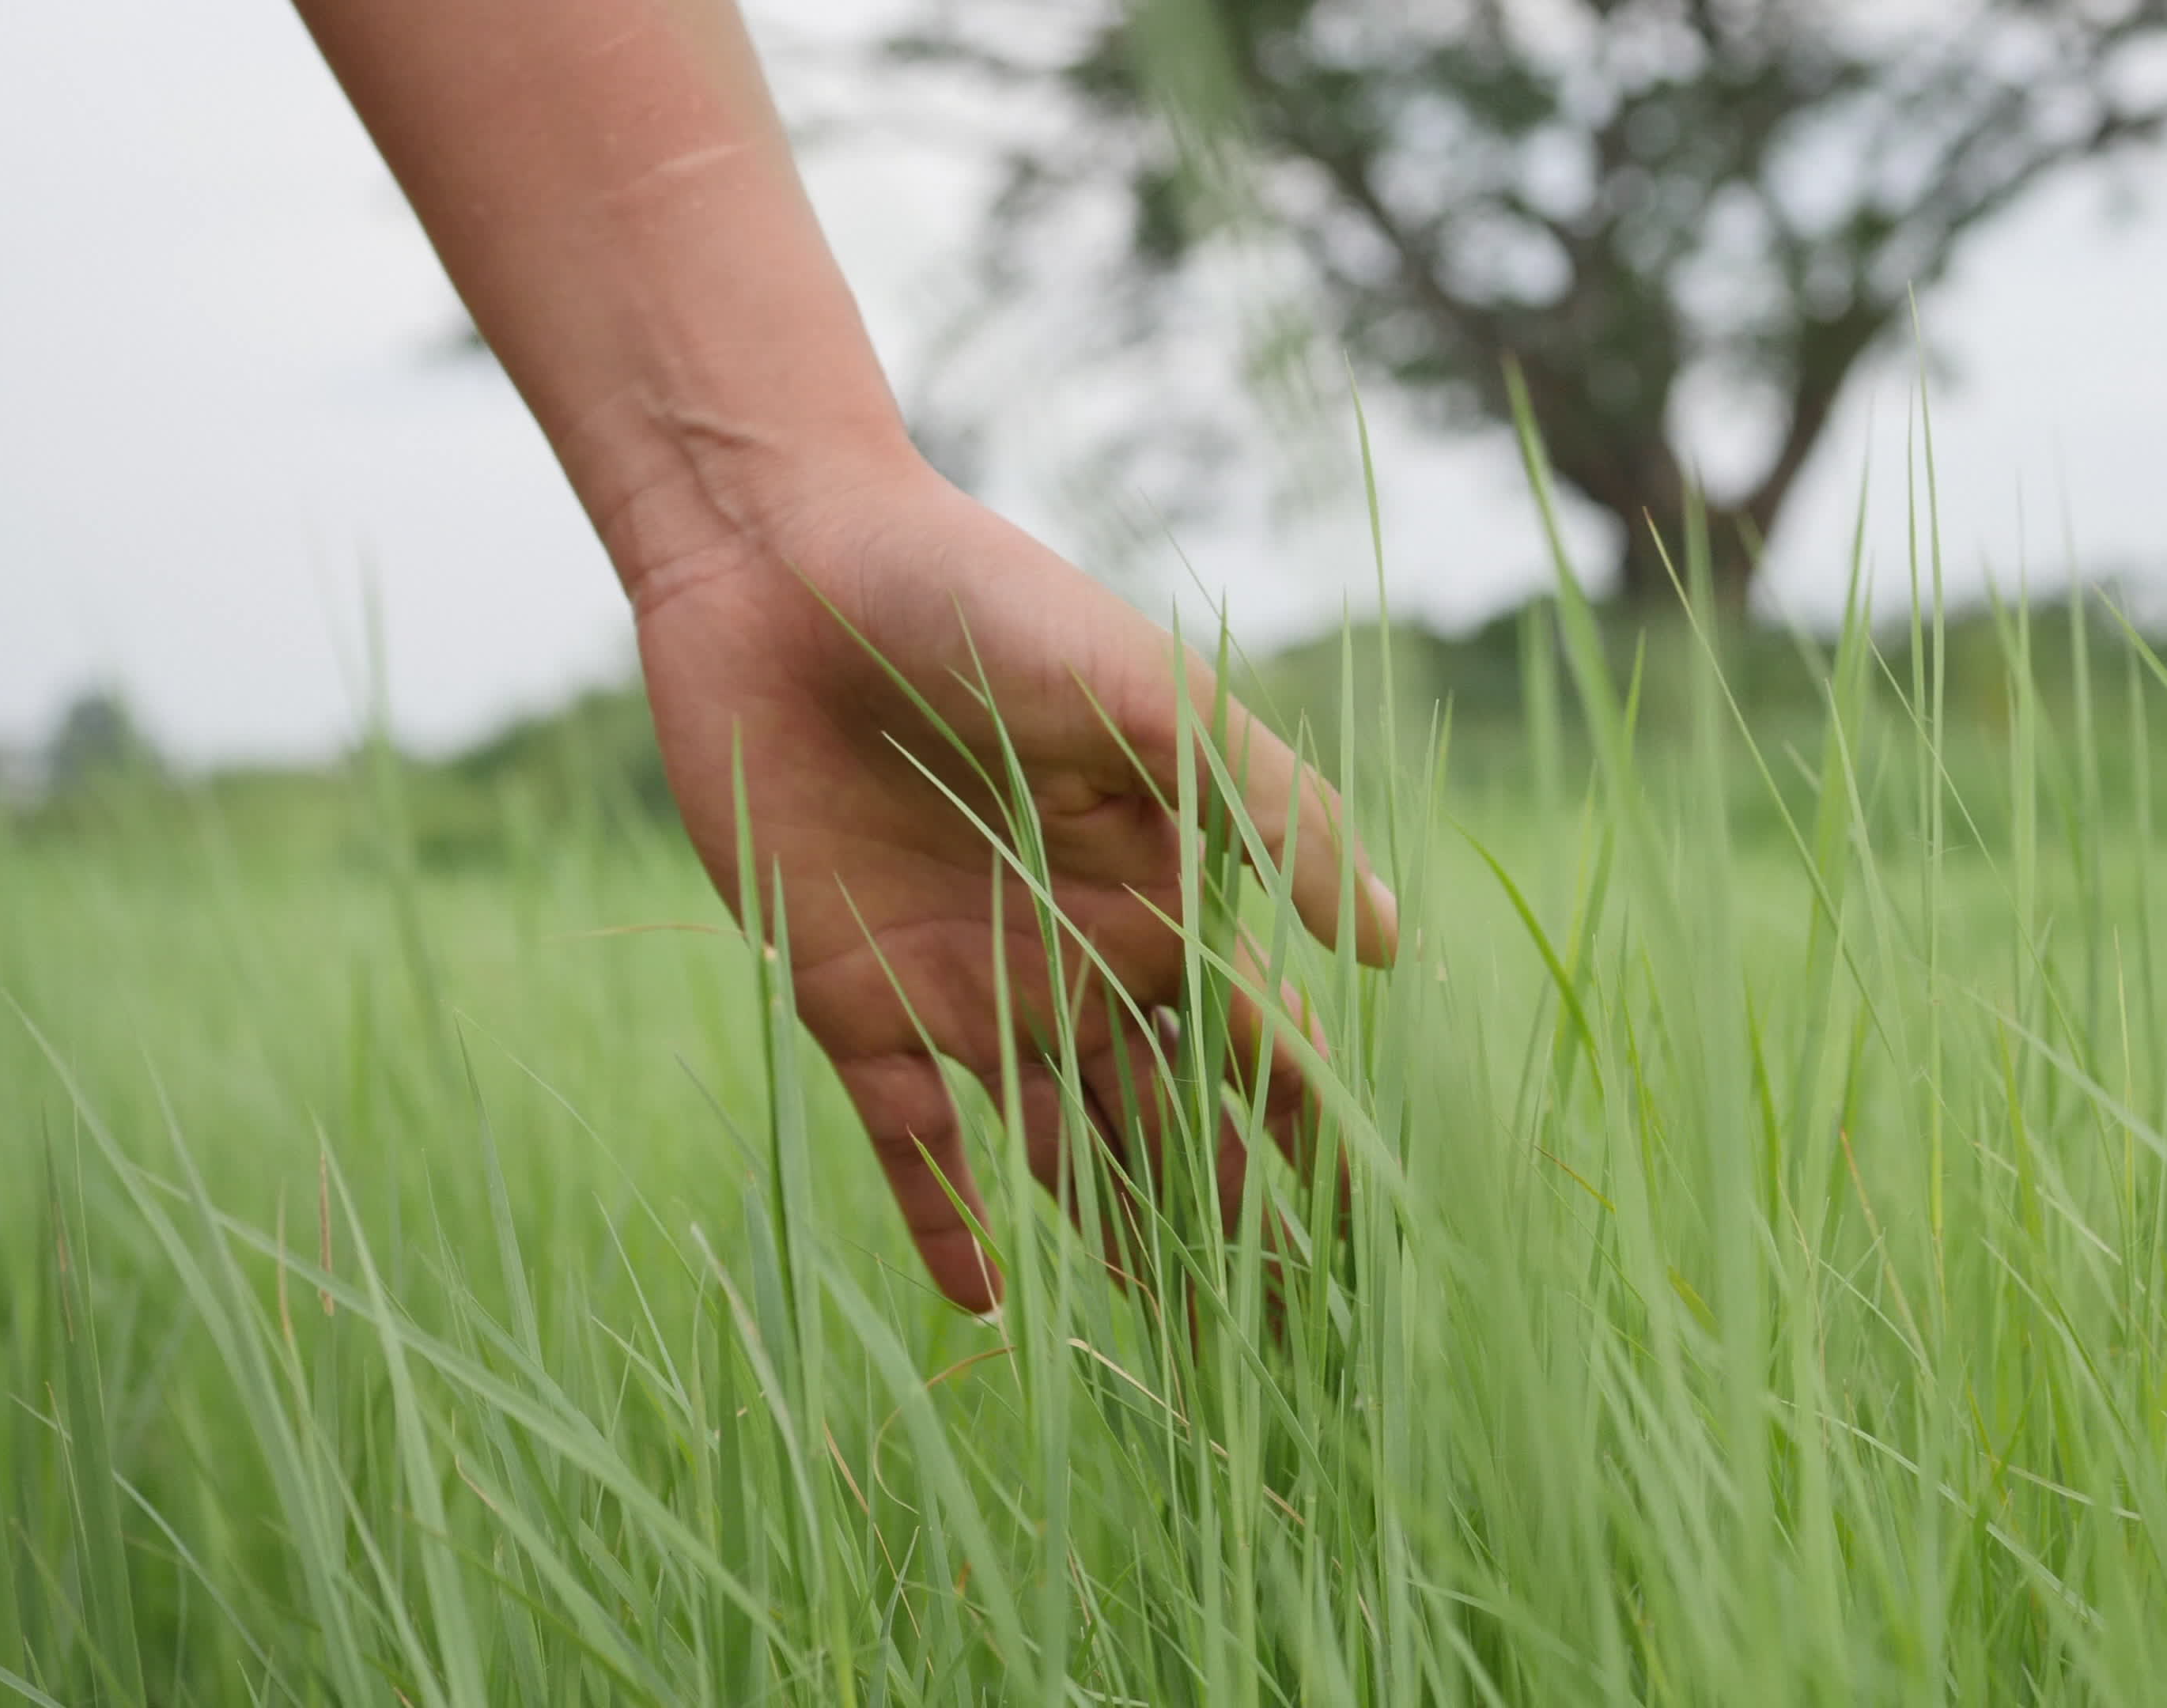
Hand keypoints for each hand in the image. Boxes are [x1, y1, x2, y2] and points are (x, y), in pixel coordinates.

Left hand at [630, 453, 1395, 1313]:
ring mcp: (970, 984)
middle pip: (1176, 1124)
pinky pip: (910, 1138)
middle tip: (1296, 1337)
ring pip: (1066, 1151)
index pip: (1264, 1042)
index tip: (1379, 1236)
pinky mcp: (852, 999)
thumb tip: (1387, 940)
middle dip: (1237, 1226)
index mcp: (1165, 889)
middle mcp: (1082, 954)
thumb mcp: (1143, 691)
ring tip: (1178, 1354)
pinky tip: (989, 1303)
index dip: (1318, 1135)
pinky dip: (945, 1218)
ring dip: (1120, 1243)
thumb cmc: (979, 600)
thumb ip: (1265, 809)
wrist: (779, 564)